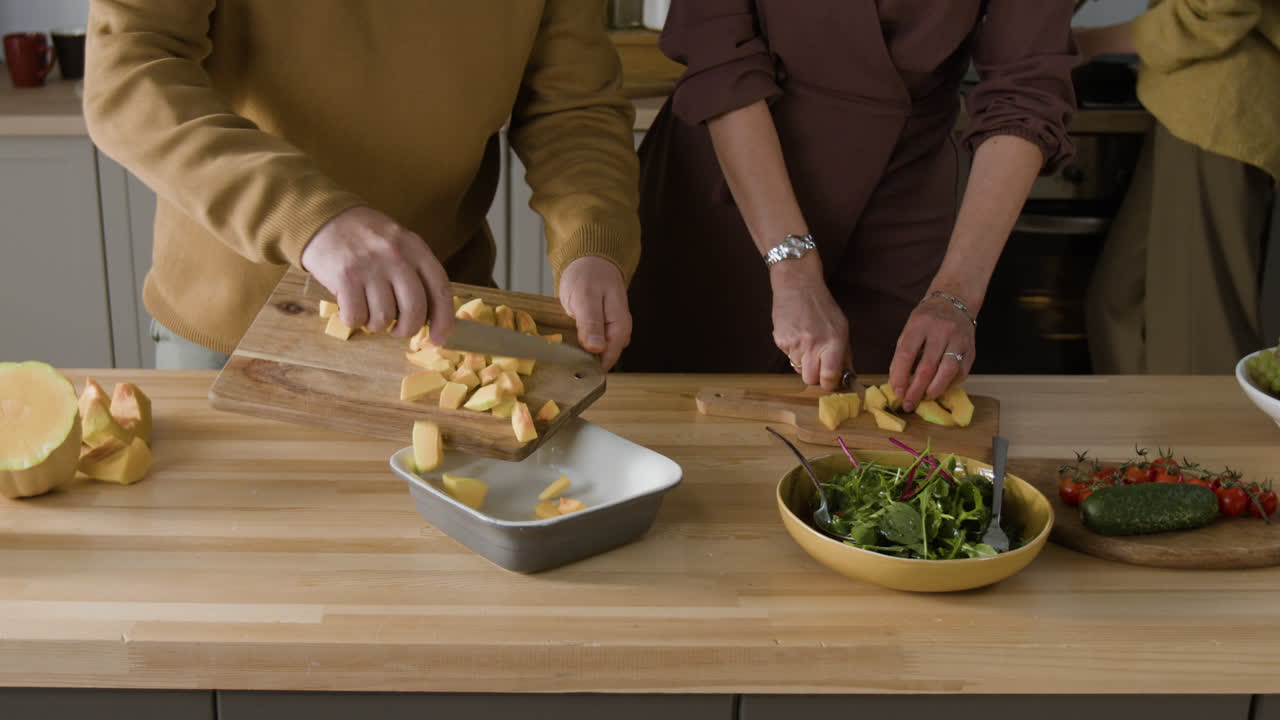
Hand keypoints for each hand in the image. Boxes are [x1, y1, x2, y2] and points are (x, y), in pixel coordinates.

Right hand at [300, 206, 453, 345]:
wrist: (325, 219)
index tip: (438, 339)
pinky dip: (354, 320)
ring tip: (368, 310)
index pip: (440, 291)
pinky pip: (356, 317)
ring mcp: (370, 267)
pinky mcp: (345, 277)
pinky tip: (351, 307)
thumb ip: (416, 273)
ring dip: (376, 324)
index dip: (443, 320)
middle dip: (407, 329)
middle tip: (397, 329)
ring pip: (384, 318)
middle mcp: (396, 257)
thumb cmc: (366, 238)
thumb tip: (431, 316)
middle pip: (414, 311)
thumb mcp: (400, 243)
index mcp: (416, 249)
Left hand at [558, 256, 630, 370]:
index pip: (609, 357)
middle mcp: (618, 331)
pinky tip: (568, 344)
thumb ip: (591, 323)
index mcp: (620, 326)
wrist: (589, 260)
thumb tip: (596, 349)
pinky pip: (592, 343)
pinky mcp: (600, 327)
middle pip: (604, 357)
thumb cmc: (588, 275)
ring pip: (598, 352)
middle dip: (586, 363)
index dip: (592, 367)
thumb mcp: (586, 298)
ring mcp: (610, 329)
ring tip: (562, 354)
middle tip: (563, 363)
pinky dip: (580, 346)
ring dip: (582, 355)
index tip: (572, 371)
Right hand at [771, 261, 849, 390]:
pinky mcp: (780, 340)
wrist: (798, 286)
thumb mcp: (841, 327)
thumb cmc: (822, 306)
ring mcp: (795, 343)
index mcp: (833, 342)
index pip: (830, 377)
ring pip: (798, 368)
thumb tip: (847, 376)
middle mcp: (814, 344)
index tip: (830, 381)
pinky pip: (788, 356)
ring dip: (803, 361)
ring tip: (806, 341)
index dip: (830, 383)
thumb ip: (845, 353)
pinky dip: (792, 350)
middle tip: (818, 365)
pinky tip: (796, 334)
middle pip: (810, 379)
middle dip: (814, 376)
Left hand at [889, 294, 975, 412]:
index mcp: (920, 324)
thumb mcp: (909, 329)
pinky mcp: (971, 349)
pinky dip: (949, 384)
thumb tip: (898, 384)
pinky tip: (940, 388)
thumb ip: (903, 355)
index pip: (906, 353)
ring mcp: (959, 339)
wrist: (955, 302)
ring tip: (925, 398)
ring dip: (934, 390)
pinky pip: (961, 372)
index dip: (900, 376)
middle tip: (909, 403)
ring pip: (948, 371)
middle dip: (916, 389)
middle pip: (927, 366)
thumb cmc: (927, 320)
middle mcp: (941, 330)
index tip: (897, 392)